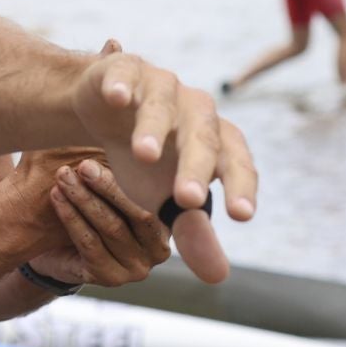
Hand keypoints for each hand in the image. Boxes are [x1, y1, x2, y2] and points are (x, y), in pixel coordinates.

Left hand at [23, 155, 171, 288]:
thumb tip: (125, 115)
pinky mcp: (110, 278)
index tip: (132, 149)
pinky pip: (89, 244)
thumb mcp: (112, 173)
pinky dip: (71, 217)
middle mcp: (161, 248)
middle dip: (107, 186)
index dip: (149, 178)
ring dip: (84, 199)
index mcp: (170, 220)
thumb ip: (128, 160)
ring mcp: (137, 267)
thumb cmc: (88, 197)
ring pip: (111, 227)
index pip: (165, 200)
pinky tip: (56, 196)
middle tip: (84, 164)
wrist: (52, 245)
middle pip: (139, 214)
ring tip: (64, 175)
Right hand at [70, 41, 256, 284]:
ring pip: (164, 104)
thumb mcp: (166, 199)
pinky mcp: (125, 68)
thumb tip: (219, 278)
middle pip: (203, 136)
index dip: (241, 187)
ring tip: (143, 156)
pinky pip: (127, 74)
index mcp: (217, 140)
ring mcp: (161, 84)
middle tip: (187, 200)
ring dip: (155, 128)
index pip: (238, 163)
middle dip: (197, 166)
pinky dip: (122, 86)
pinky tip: (116, 100)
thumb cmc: (148, 160)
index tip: (241, 218)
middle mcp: (195, 109)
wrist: (104, 111)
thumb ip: (193, 231)